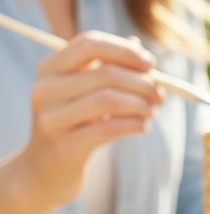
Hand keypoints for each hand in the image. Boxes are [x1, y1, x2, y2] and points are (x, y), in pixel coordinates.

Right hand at [23, 32, 164, 207]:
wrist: (46, 169)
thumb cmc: (75, 124)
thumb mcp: (85, 93)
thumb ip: (108, 68)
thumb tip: (138, 46)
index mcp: (49, 68)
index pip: (90, 44)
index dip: (125, 51)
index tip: (150, 64)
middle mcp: (45, 89)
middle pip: (106, 73)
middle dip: (142, 83)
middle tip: (160, 95)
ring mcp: (51, 118)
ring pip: (109, 100)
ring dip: (141, 105)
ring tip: (152, 111)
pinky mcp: (64, 145)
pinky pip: (109, 128)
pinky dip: (134, 125)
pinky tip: (143, 127)